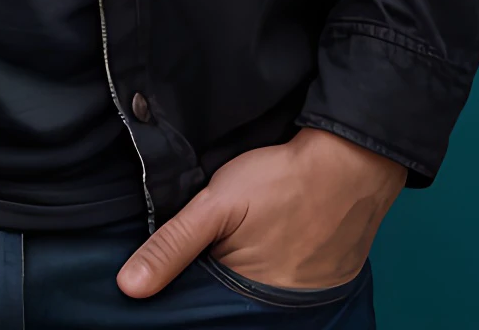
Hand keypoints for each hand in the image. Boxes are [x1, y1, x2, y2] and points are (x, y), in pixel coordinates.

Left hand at [117, 128, 406, 296]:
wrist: (350, 164)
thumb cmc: (282, 182)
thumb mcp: (217, 205)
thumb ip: (173, 244)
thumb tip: (127, 286)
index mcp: (245, 301)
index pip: (200, 310)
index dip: (182, 294)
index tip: (168, 277)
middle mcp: (274, 313)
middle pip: (226, 307)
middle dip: (209, 288)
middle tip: (209, 250)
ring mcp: (301, 302)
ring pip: (252, 300)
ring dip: (238, 282)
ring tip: (235, 247)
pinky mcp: (320, 288)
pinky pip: (282, 292)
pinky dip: (267, 276)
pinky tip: (261, 249)